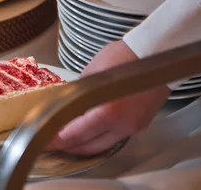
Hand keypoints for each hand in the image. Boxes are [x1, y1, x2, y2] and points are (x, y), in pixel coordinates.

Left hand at [45, 40, 170, 155]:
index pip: (74, 135)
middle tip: (52, 144)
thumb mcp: (90, 73)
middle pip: (87, 146)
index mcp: (106, 112)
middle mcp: (121, 125)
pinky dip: (99, 139)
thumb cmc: (124, 56)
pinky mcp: (140, 124)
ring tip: (67, 142)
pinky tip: (89, 134)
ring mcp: (132, 127)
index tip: (44, 142)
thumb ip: (77, 94)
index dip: (55, 141)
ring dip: (83, 146)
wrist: (156, 53)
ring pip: (102, 146)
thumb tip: (66, 105)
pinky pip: (115, 139)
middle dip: (67, 147)